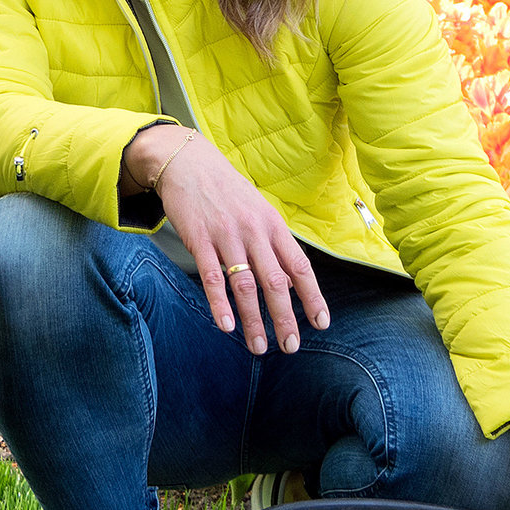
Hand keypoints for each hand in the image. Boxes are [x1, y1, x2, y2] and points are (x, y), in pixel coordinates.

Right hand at [126, 128, 328, 353]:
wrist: (188, 162)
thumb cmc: (227, 191)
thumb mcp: (259, 212)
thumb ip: (274, 245)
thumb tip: (293, 282)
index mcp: (273, 226)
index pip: (299, 266)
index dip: (312, 296)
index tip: (321, 323)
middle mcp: (254, 232)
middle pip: (275, 281)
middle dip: (285, 318)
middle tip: (290, 347)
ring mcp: (227, 236)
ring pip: (245, 285)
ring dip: (253, 320)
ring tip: (259, 347)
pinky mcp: (200, 239)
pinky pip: (212, 277)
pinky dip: (220, 304)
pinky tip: (226, 326)